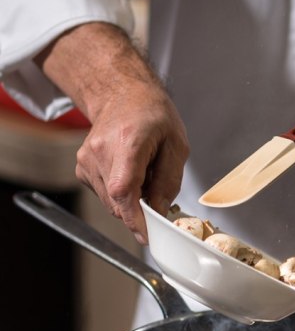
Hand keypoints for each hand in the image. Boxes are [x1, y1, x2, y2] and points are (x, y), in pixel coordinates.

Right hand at [36, 23, 188, 242]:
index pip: (124, 189)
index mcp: (127, 142)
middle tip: (159, 199)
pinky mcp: (81, 168)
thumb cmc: (153, 116)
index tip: (148, 235)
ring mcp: (86, 160)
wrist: (123, 95)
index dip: (135, 217)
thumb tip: (160, 211)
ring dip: (131, 200)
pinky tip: (130, 172)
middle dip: (140, 211)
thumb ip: (169, 181)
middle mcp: (100, 152)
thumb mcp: (177, 146)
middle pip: (117, 201)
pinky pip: (104, 194)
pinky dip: (120, 193)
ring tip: (145, 174)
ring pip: (111, 202)